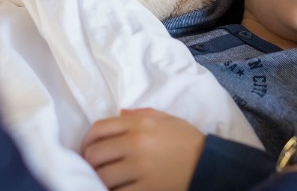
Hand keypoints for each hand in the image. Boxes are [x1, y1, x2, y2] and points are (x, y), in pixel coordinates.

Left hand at [81, 108, 204, 190]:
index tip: (87, 150)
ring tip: (103, 181)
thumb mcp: (167, 119)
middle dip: (89, 163)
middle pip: (95, 154)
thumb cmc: (188, 141)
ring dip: (99, 180)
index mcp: (140, 124)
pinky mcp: (147, 189)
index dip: (86, 141)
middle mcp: (136, 144)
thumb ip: (140, 114)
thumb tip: (118, 114)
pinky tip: (115, 190)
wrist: (210, 165)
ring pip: (102, 177)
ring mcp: (140, 168)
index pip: (99, 128)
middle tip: (93, 168)